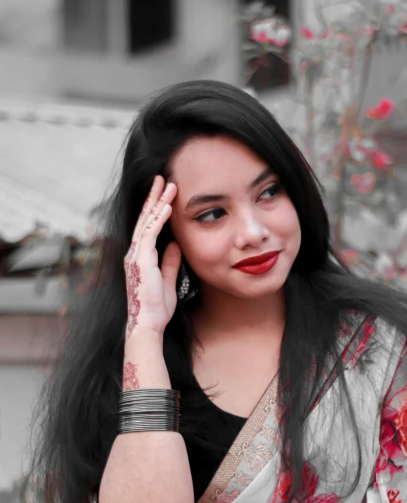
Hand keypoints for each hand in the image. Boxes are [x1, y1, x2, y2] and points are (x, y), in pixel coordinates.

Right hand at [124, 175, 181, 339]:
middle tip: (162, 178)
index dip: (155, 209)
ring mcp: (135, 256)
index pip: (147, 227)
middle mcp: (134, 253)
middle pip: (144, 219)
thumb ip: (170, 262)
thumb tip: (176, 244)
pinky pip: (149, 235)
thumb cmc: (156, 307)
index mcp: (140, 257)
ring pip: (146, 222)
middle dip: (154, 198)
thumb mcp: (167, 280)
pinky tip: (166, 207)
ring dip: (158, 203)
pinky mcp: (140, 260)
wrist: (148, 323)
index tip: (164, 194)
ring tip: (168, 185)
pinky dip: (158, 220)